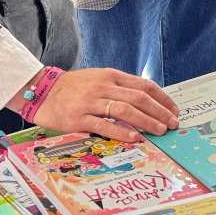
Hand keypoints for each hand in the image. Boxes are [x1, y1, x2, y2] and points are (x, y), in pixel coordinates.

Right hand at [25, 68, 179, 142]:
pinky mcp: (78, 118)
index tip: (174, 110)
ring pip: (126, 111)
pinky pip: (104, 126)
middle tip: (173, 123)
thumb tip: (147, 98)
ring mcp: (91, 102)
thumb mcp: (99, 78)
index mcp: (112, 76)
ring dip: (147, 121)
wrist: (41, 91)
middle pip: (139, 98)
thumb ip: (120, 87)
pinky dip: (122, 132)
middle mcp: (104, 87)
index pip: (144, 86)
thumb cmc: (74, 87)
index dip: (162, 98)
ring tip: (160, 131)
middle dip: (160, 112)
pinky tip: (136, 138)